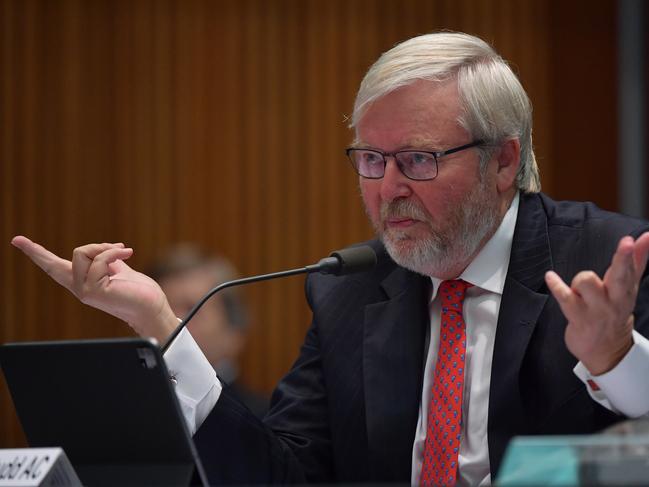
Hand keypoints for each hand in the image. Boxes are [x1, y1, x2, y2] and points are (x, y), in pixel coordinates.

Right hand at [11, 236, 177, 343]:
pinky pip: (100, 259)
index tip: (16, 240)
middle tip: (109, 249)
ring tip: (124, 254)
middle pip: (67, 256)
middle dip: (81, 248)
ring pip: (83, 253)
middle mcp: (78, 287)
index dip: (35, 252)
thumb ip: (105, 259)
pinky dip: (115, 253)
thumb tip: (103, 248)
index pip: (53, 266)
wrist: (151, 306)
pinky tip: (127, 255)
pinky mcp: (93, 292)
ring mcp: (83, 291)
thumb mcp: (117, 268)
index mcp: (81, 280)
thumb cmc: (138, 289)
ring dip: (107, 249)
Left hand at [545, 232, 648, 374]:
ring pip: (587, 281)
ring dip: (579, 280)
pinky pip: (565, 297)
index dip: (631, 254)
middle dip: (623, 259)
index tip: (630, 240)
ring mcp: (596, 309)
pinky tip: (550, 276)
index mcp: (626, 290)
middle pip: (620, 276)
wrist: (607, 350)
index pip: (631, 269)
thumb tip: (647, 236)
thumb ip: (636, 260)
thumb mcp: (628, 288)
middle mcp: (614, 299)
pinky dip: (556, 285)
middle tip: (625, 244)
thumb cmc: (615, 311)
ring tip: (579, 289)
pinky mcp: (578, 317)